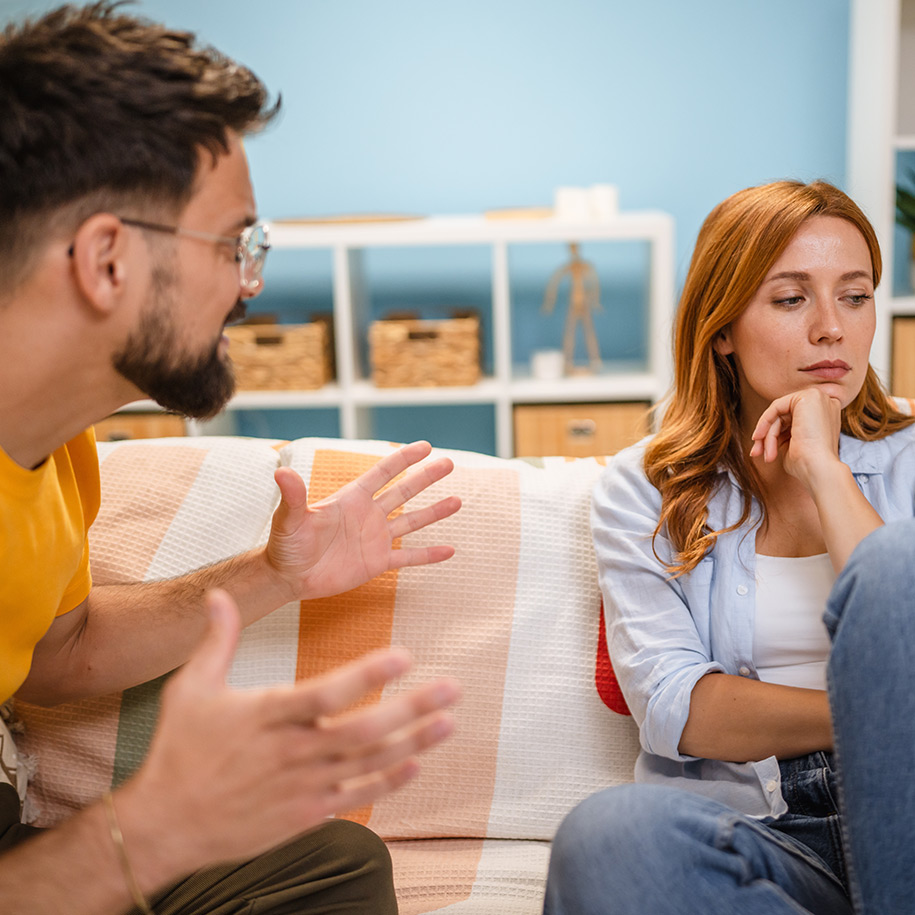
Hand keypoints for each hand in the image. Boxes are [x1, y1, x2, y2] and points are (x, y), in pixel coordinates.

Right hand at [122, 590, 459, 873]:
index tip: (404, 655)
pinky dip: (386, 783)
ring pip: (367, 764)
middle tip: (451, 690)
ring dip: (412, 743)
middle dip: (411, 709)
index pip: (324, 693)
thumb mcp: (190, 688)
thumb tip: (220, 594)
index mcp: (265, 715)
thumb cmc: (179, 750)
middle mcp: (289, 752)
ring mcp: (300, 787)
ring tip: (448, 722)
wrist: (164, 825)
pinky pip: (354, 799)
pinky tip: (415, 765)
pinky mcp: (303, 815)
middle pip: (361, 731)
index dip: (366, 674)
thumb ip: (217, 640)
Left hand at [266, 440, 460, 601]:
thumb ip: (294, 496)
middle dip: (426, 478)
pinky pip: (408, 557)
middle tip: (448, 464)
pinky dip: (428, 555)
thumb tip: (282, 472)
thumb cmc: (286, 545)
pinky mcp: (377, 563)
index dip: (403, 459)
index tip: (426, 446)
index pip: (382, 473)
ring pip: (411, 522)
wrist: (289, 577)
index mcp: (351, 499)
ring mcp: (375, 539)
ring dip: (434, 512)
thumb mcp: (290, 519)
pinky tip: (449, 551)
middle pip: (403, 492)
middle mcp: (368, 515)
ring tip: (457, 502)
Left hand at [749, 388, 842, 489]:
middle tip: (756, 453)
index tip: (760, 452)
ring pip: (778, 413)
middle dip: (766, 435)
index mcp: (824, 415)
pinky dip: (765, 423)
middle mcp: (824, 403)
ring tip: (767, 455)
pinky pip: (776, 407)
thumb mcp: (791, 445)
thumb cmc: (806, 464)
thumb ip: (783, 432)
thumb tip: (763, 431)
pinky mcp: (808, 397)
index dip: (773, 434)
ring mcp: (818, 398)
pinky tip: (760, 438)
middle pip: (783, 415)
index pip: (791, 419)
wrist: (819, 470)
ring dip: (767, 435)